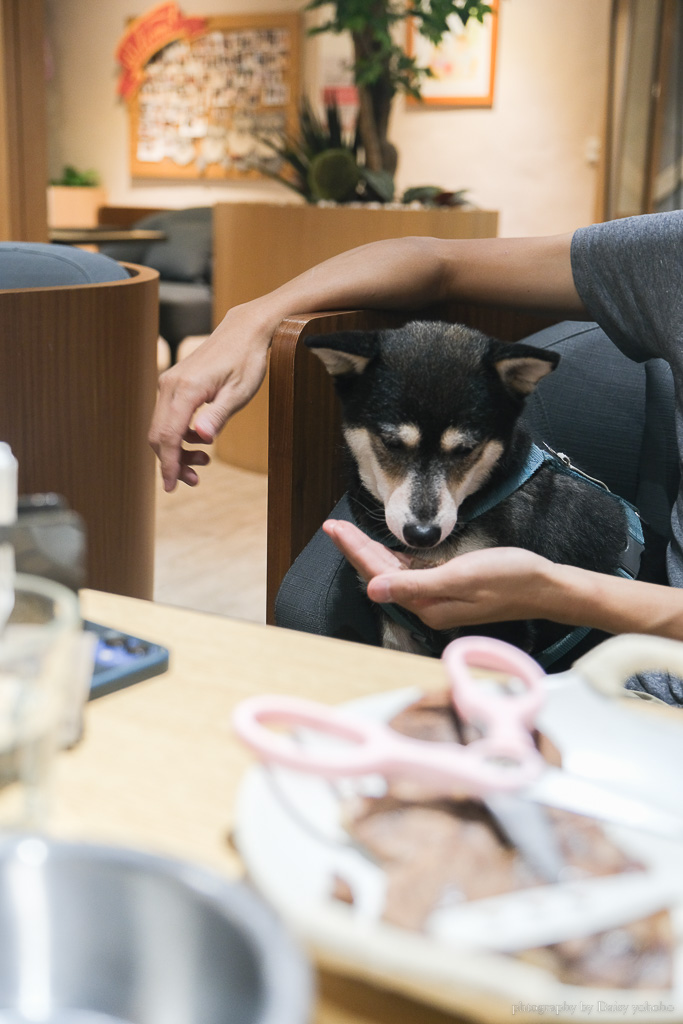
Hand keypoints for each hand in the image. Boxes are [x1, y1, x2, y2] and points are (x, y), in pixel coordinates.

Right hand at [148, 304, 270, 490]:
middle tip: (196, 478)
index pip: (168, 436)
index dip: (168, 465)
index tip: (171, 487)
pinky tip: (201, 439)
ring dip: (177, 450)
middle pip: (158, 435)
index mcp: (186, 390)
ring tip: (204, 460)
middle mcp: (170, 385)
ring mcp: (169, 383)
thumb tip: (202, 437)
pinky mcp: (174, 383)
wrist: (244, 331)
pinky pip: (167, 416)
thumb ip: (218, 415)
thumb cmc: (246, 361)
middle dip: (172, 462)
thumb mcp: (239, 392)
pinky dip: (179, 434)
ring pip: (161, 427)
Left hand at [323, 519, 558, 629]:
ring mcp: (436, 597)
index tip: (335, 529)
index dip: (354, 550)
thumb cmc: (508, 579)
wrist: (543, 587)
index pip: (378, 575)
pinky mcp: (447, 586)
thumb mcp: (460, 577)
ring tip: (347, 534)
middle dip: (355, 548)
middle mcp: (426, 604)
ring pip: (392, 572)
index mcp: (426, 604)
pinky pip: (410, 572)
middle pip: (380, 573)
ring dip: (369, 552)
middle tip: (333, 525)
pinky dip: (393, 558)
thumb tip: (373, 589)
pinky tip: (382, 549)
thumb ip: (415, 583)